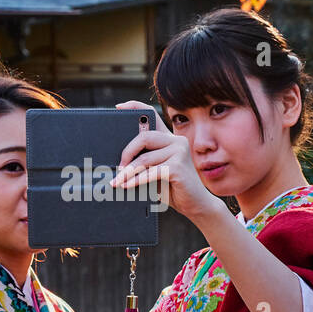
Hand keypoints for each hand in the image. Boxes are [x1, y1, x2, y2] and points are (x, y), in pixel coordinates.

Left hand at [111, 104, 220, 224]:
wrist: (195, 204)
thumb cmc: (173, 187)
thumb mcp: (155, 170)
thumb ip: (144, 160)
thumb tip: (120, 162)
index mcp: (170, 138)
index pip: (152, 115)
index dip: (135, 107)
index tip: (119, 108)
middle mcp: (176, 141)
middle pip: (144, 137)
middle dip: (127, 153)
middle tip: (119, 167)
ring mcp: (179, 152)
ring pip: (145, 158)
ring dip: (128, 172)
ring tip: (118, 181)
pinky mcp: (178, 166)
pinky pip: (151, 172)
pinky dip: (137, 180)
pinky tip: (128, 185)